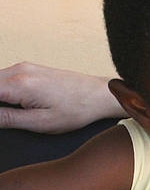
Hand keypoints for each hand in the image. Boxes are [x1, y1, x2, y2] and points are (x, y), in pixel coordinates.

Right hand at [0, 62, 124, 132]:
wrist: (99, 94)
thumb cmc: (76, 110)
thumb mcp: (40, 122)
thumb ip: (7, 119)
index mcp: (19, 85)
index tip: (1, 117)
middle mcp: (19, 71)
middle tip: (5, 117)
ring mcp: (24, 67)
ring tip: (15, 112)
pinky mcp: (29, 68)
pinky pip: (4, 77)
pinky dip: (2, 89)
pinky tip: (13, 104)